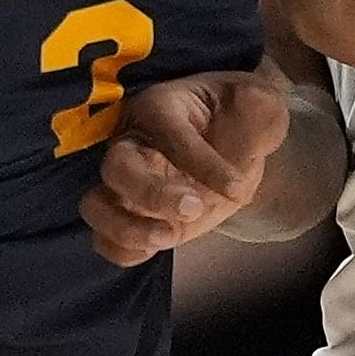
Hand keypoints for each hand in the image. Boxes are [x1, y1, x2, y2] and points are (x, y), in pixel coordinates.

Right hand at [82, 68, 291, 264]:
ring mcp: (126, 183)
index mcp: (160, 108)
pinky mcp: (131, 216)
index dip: (202, 164)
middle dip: (151, 193)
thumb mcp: (259, 105)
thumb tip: (254, 104)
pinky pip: (106, 238)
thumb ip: (258, 106)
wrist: (232, 146)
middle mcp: (133, 142)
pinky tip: (156, 249)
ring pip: (96, 206)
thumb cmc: (240, 119)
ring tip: (167, 237)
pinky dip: (123, 251)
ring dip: (126, 228)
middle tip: (194, 209)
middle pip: (116, 166)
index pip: (170, 134)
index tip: (237, 189)